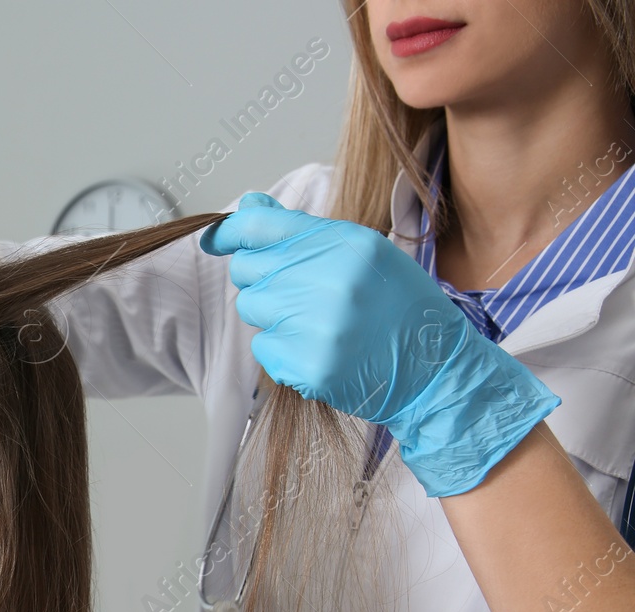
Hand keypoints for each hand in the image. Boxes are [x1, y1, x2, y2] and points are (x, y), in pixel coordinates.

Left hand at [201, 192, 561, 496]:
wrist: (434, 368)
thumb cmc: (396, 306)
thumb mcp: (363, 252)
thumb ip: (303, 231)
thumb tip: (250, 205)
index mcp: (345, 243)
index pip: (261, 227)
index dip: (229, 231)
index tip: (214, 239)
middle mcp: (330, 279)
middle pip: (248, 269)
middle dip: (263, 278)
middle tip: (299, 292)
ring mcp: (318, 325)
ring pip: (251, 307)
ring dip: (272, 314)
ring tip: (315, 321)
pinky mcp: (309, 366)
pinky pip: (263, 347)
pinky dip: (281, 350)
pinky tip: (318, 349)